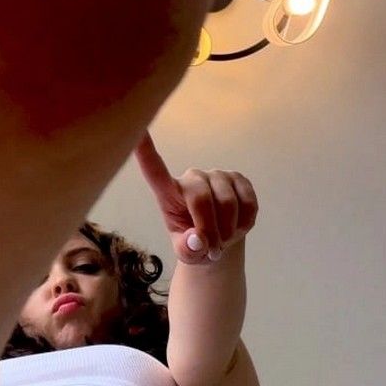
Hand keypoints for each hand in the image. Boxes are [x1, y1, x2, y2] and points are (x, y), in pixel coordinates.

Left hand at [135, 131, 257, 265]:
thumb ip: (187, 250)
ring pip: (228, 203)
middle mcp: (192, 178)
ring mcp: (217, 176)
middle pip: (202, 199)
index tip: (136, 131)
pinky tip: (237, 226)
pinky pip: (248, 203)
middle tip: (213, 250)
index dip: (145, 151)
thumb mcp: (187, 253)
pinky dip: (245, 223)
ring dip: (229, 230)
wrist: (220, 241)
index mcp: (169, 192)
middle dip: (210, 230)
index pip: (155, 171)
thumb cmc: (195, 243)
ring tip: (223, 239)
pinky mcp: (239, 179)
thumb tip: (197, 239)